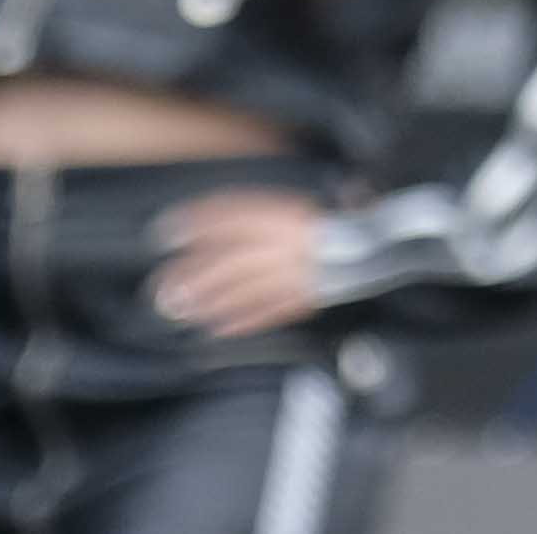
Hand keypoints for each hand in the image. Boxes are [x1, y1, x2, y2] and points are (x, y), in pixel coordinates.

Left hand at [147, 188, 332, 340]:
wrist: (373, 249)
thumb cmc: (337, 221)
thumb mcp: (297, 206)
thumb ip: (262, 212)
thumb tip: (212, 220)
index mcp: (287, 215)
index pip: (234, 214)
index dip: (197, 222)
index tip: (165, 232)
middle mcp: (287, 244)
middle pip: (231, 259)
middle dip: (194, 274)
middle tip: (163, 289)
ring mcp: (296, 273)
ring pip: (245, 288)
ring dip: (209, 301)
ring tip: (180, 310)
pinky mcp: (305, 298)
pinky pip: (268, 312)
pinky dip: (240, 322)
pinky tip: (217, 330)